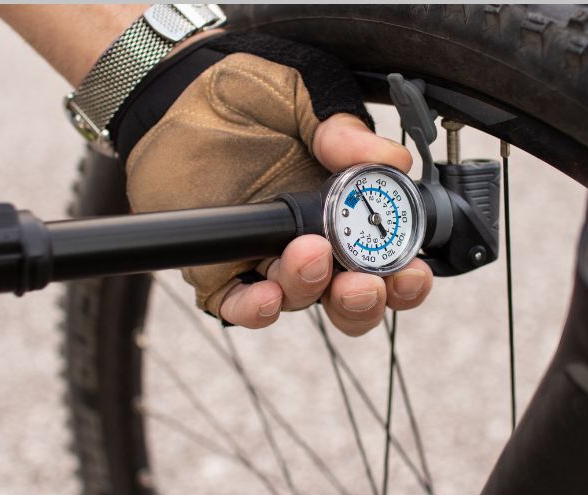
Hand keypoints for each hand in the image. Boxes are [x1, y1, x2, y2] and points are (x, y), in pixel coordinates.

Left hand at [121, 33, 432, 335]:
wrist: (178, 93)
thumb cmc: (249, 94)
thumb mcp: (305, 95)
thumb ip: (344, 128)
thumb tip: (393, 160)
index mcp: (348, 210)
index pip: (388, 259)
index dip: (406, 278)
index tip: (409, 271)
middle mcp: (315, 244)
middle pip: (351, 299)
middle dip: (364, 301)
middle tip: (361, 283)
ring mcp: (267, 259)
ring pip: (301, 300)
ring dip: (310, 288)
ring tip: (307, 255)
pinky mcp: (219, 270)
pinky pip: (239, 305)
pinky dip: (256, 309)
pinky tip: (265, 297)